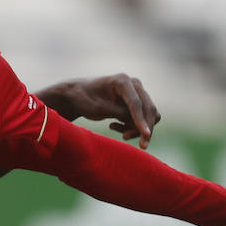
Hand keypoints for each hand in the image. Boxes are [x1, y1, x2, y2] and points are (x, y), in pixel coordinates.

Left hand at [45, 74, 160, 147]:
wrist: (77, 96)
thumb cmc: (85, 99)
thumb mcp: (99, 109)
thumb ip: (121, 114)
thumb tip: (142, 123)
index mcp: (122, 81)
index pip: (136, 103)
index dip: (141, 120)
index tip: (146, 135)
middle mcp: (133, 84)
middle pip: (148, 109)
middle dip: (144, 128)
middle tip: (138, 144)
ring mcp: (136, 93)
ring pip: (148, 115)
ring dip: (137, 128)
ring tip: (118, 132)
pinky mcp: (135, 102)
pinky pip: (142, 118)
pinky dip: (132, 126)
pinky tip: (113, 125)